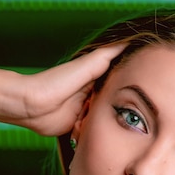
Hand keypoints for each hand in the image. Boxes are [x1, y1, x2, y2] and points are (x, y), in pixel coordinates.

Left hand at [0, 44, 125, 135]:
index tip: (143, 85)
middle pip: (116, 100)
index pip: (120, 79)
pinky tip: (98, 131)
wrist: (32, 107)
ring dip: (109, 121)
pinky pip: (96, 130)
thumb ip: (106, 56)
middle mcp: (92, 94)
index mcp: (95, 77)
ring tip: (112, 122)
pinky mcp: (80, 126)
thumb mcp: (85, 66)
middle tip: (133, 110)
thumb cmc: (55, 83)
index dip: (132, 82)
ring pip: (107, 117)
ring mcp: (86, 111)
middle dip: (121, 107)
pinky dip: (98, 132)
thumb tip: (129, 41)